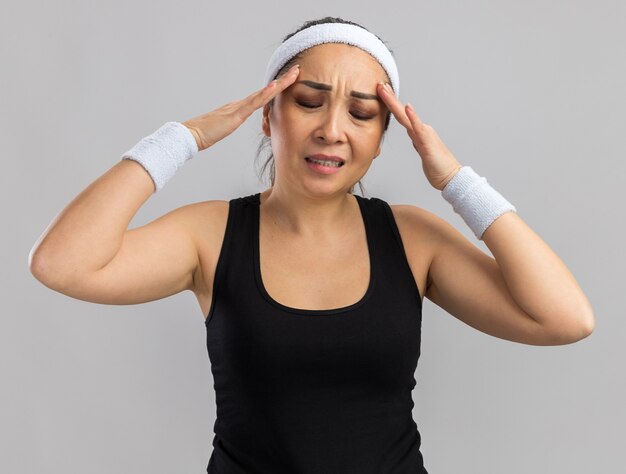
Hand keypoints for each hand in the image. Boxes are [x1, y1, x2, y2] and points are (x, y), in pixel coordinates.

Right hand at [182, 64, 300, 151]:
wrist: (191, 134)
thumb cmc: (205, 134)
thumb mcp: (224, 128)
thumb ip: (231, 122)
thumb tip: (236, 122)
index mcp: (239, 108)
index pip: (262, 97)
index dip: (276, 88)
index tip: (288, 81)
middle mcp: (240, 104)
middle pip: (266, 91)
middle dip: (283, 81)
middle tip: (297, 70)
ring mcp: (238, 107)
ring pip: (264, 93)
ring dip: (280, 83)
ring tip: (294, 74)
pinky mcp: (236, 114)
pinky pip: (254, 103)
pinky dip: (266, 94)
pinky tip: (275, 86)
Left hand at [377, 82, 462, 190]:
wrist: (450, 177)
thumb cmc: (437, 166)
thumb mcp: (422, 150)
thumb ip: (418, 140)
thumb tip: (412, 134)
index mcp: (418, 132)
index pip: (401, 116)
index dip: (391, 104)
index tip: (382, 92)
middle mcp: (421, 130)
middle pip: (401, 112)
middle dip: (389, 98)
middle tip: (380, 85)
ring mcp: (424, 134)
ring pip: (406, 117)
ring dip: (395, 103)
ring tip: (386, 91)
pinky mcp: (428, 143)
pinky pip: (419, 128)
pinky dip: (413, 117)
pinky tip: (408, 108)